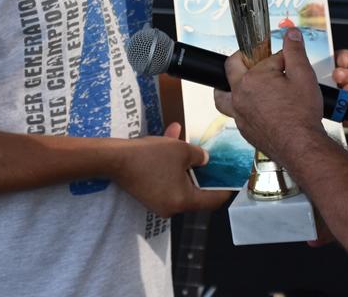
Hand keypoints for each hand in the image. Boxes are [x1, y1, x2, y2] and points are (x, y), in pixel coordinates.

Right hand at [112, 123, 231, 216]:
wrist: (115, 158)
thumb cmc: (151, 155)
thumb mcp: (181, 150)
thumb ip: (200, 156)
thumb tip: (206, 161)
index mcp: (184, 201)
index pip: (214, 200)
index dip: (225, 188)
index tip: (233, 178)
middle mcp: (172, 208)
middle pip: (196, 191)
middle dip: (202, 171)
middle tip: (211, 157)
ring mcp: (159, 203)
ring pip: (180, 182)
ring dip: (184, 163)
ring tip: (184, 140)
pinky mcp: (148, 194)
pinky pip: (166, 179)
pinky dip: (170, 164)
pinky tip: (170, 139)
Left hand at [215, 39, 347, 128]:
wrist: (301, 147)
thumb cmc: (301, 116)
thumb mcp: (304, 75)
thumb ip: (295, 52)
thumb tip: (291, 34)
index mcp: (252, 79)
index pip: (265, 58)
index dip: (279, 57)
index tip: (287, 58)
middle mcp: (240, 95)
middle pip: (231, 68)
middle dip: (243, 59)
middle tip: (256, 60)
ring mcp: (239, 113)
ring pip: (222, 94)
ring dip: (227, 85)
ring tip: (238, 82)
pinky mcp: (243, 128)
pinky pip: (233, 112)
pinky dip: (239, 105)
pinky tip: (253, 106)